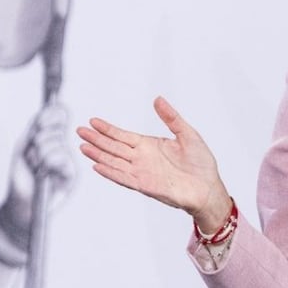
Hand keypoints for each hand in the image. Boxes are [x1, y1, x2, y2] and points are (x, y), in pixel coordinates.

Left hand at [2, 102, 76, 233]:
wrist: (21, 203)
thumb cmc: (22, 177)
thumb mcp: (24, 147)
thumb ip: (36, 128)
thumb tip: (51, 109)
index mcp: (51, 137)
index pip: (59, 117)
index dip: (53, 113)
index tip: (44, 117)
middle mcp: (62, 146)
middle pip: (57, 128)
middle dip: (39, 139)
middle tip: (31, 155)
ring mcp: (68, 160)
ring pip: (57, 143)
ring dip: (39, 155)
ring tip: (35, 167)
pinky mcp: (71, 173)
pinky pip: (62, 159)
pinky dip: (49, 163)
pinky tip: (44, 173)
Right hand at [77, 97, 231, 232]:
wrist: (209, 187)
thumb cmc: (201, 163)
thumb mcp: (188, 134)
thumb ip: (171, 118)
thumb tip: (158, 99)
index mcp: (149, 146)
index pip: (123, 136)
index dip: (108, 129)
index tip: (93, 121)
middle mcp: (142, 159)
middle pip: (114, 147)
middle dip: (96, 139)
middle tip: (79, 130)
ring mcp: (142, 172)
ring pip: (114, 162)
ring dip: (98, 155)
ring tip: (82, 146)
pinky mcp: (146, 185)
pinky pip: (124, 178)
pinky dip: (111, 172)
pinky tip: (98, 165)